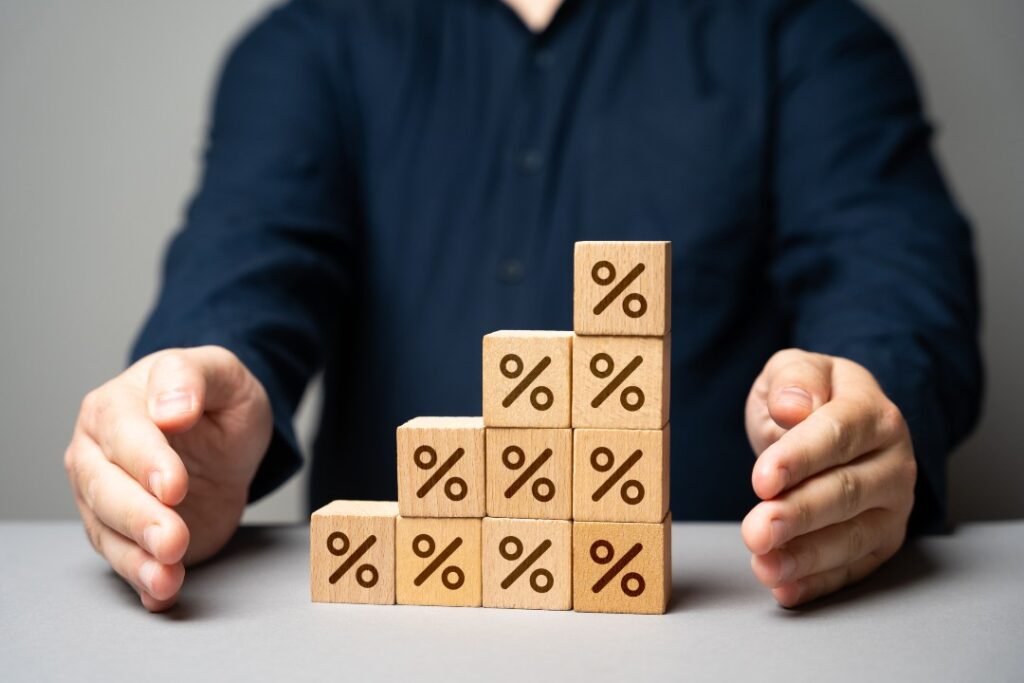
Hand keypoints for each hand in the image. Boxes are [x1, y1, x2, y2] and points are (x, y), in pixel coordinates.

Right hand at [64, 346, 272, 610]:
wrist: (226, 434)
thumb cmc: (216, 399)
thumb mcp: (221, 373)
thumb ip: (193, 379)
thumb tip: (171, 409)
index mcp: (115, 406)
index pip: (123, 436)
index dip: (147, 462)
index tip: (173, 485)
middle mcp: (98, 454)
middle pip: (105, 490)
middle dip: (139, 519)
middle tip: (173, 539)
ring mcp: (106, 498)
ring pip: (109, 532)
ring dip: (137, 559)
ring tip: (167, 575)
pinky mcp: (128, 534)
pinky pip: (127, 560)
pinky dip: (142, 580)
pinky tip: (161, 592)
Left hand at [742, 349, 916, 606]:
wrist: (842, 423)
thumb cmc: (811, 396)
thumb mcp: (796, 369)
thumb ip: (793, 380)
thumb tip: (793, 404)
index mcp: (873, 414)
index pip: (838, 435)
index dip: (800, 458)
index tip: (762, 479)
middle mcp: (894, 463)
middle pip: (846, 491)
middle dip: (799, 515)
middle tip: (757, 530)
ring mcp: (892, 507)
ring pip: (853, 537)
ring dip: (806, 557)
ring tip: (764, 565)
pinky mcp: (882, 542)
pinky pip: (852, 568)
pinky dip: (818, 582)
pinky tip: (785, 589)